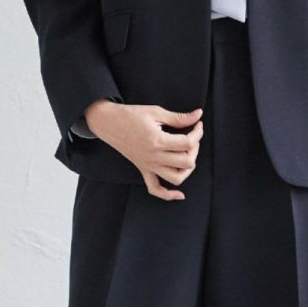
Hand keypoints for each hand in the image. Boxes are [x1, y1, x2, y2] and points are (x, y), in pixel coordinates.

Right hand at [85, 100, 203, 199]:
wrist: (109, 123)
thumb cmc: (131, 115)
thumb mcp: (156, 112)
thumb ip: (179, 118)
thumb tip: (198, 115)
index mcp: (158, 141)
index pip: (188, 143)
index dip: (198, 133)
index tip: (197, 125)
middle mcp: (154, 157)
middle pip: (186, 162)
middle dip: (194, 149)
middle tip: (191, 137)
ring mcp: (148, 166)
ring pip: (176, 178)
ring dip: (187, 169)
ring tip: (187, 155)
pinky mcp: (143, 170)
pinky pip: (155, 189)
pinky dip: (168, 194)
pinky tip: (179, 194)